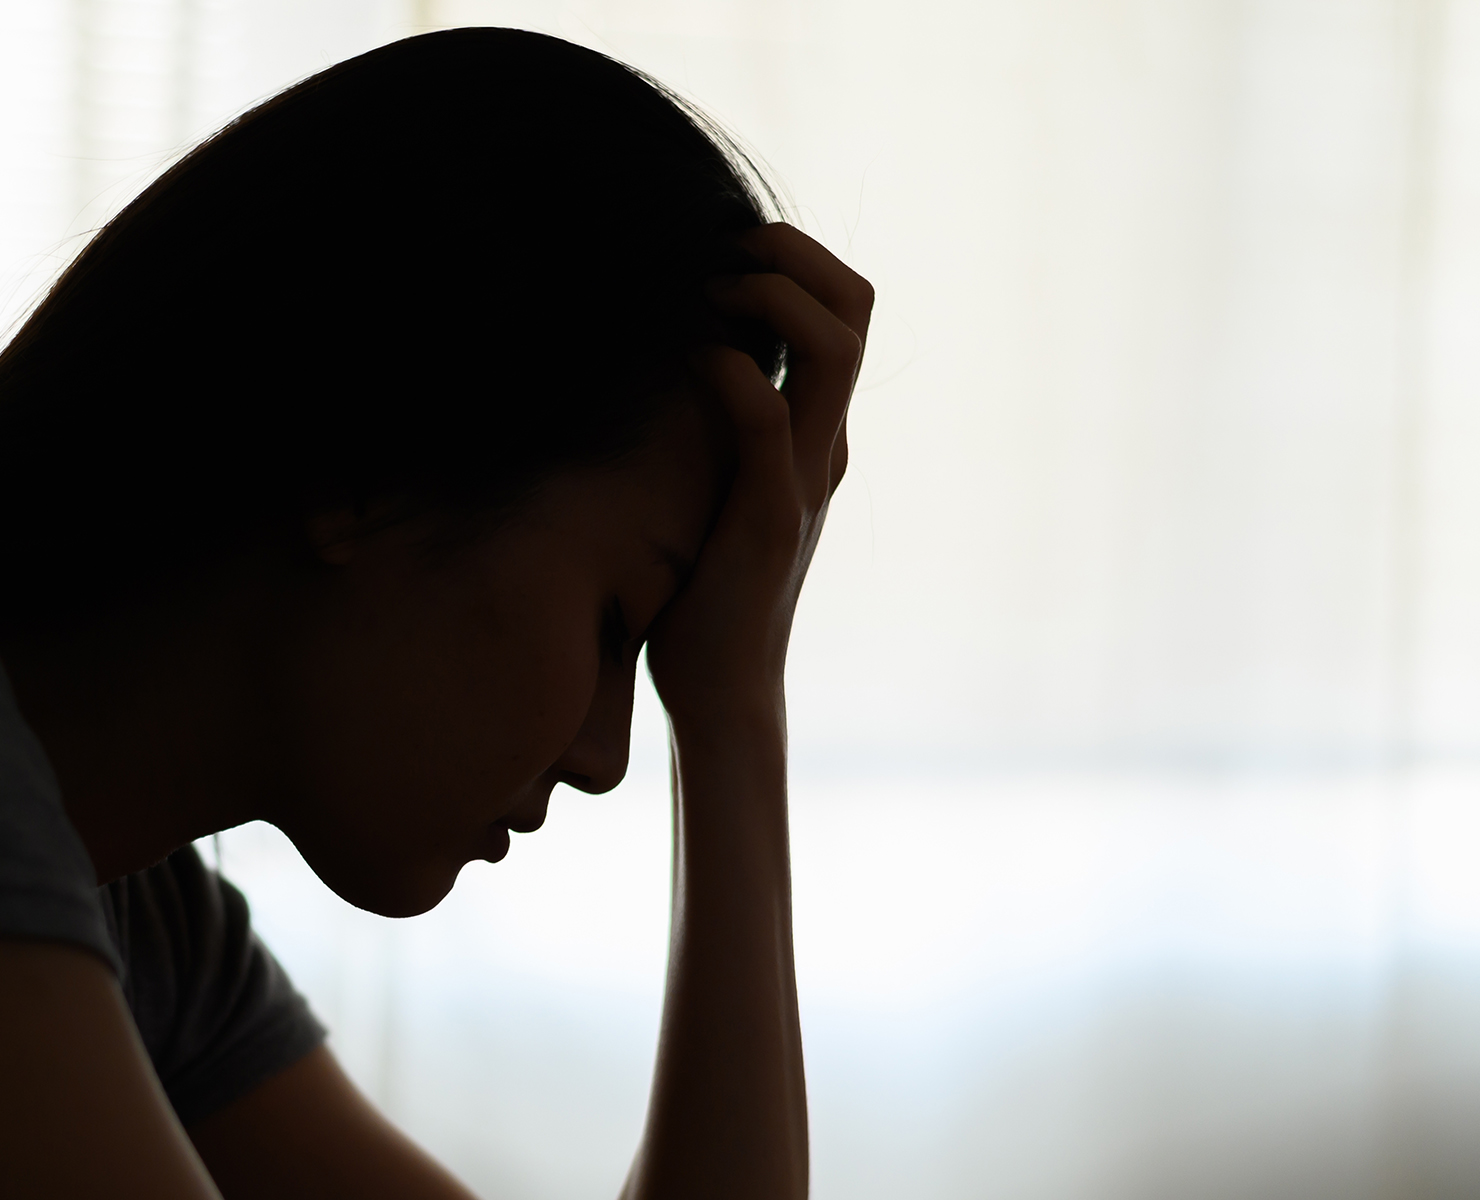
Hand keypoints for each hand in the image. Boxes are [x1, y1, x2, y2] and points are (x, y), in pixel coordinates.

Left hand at [645, 223, 871, 728]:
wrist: (721, 686)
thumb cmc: (702, 586)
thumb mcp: (713, 482)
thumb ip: (713, 424)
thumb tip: (665, 357)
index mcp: (817, 429)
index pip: (845, 306)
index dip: (796, 255)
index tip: (722, 249)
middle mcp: (826, 441)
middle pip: (857, 304)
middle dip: (791, 252)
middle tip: (722, 248)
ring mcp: (807, 475)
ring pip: (834, 346)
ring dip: (771, 296)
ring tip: (710, 292)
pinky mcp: (771, 515)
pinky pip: (769, 420)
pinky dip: (730, 373)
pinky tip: (689, 364)